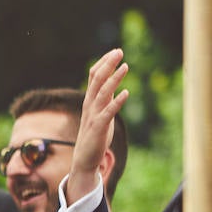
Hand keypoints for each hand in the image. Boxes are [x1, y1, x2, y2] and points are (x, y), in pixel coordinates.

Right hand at [67, 48, 128, 203]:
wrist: (84, 159)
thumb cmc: (94, 136)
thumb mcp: (99, 112)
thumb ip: (104, 98)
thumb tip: (112, 84)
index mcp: (89, 100)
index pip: (93, 76)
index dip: (103, 63)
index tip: (115, 52)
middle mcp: (89, 105)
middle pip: (96, 80)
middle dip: (108, 65)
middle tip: (119, 51)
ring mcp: (93, 116)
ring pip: (101, 93)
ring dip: (114, 79)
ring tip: (126, 66)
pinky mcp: (98, 128)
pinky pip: (108, 112)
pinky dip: (116, 102)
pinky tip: (126, 93)